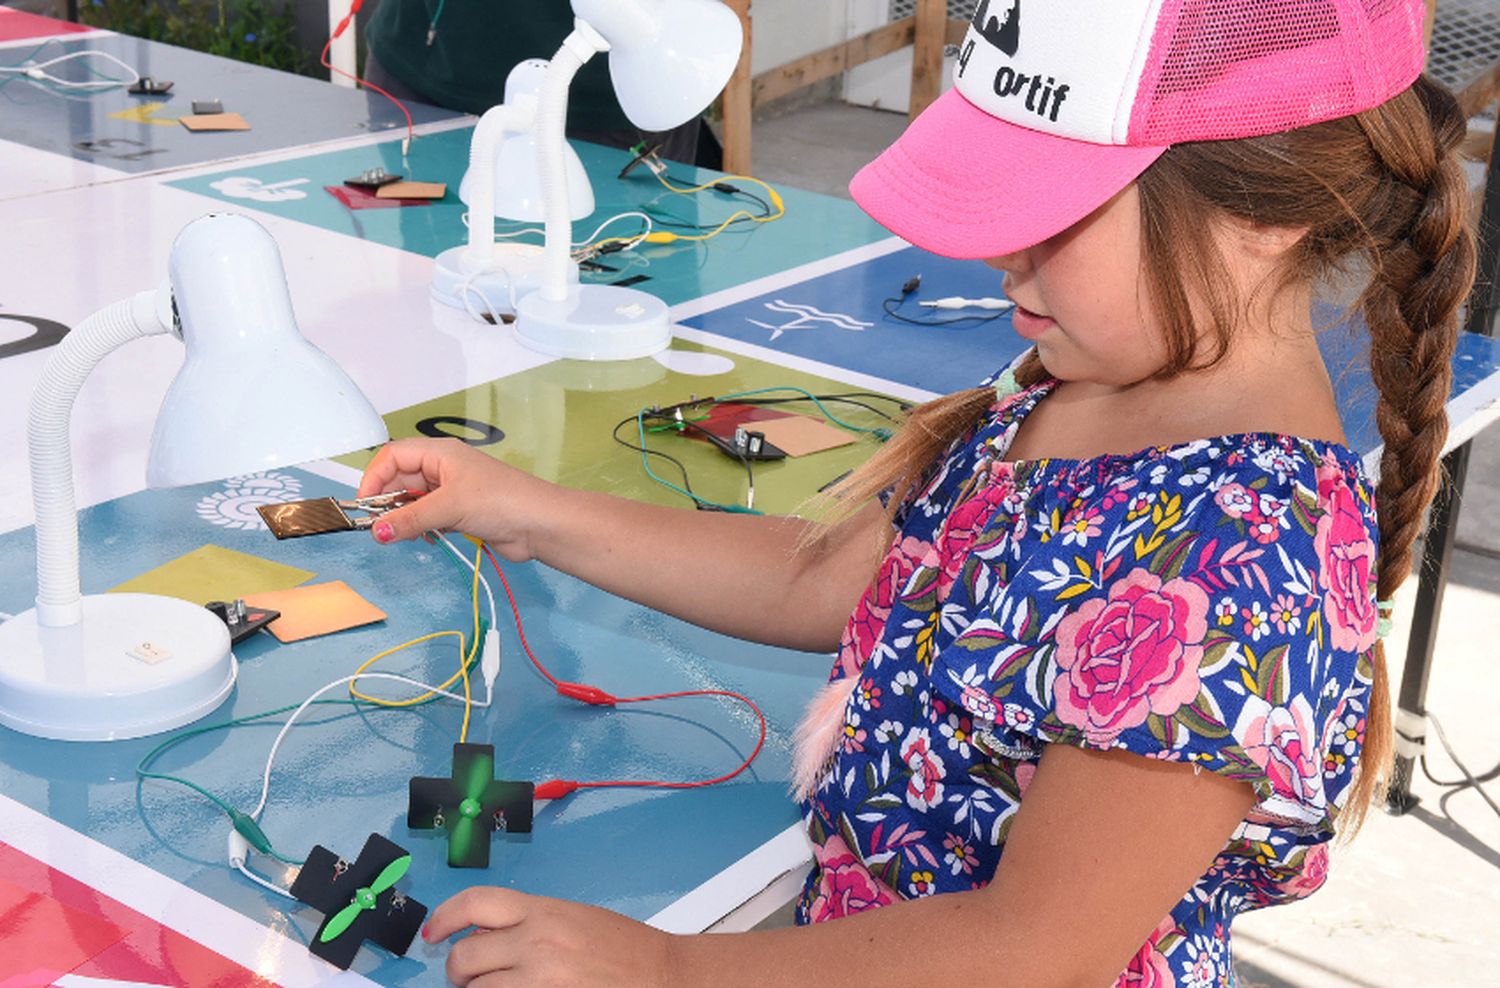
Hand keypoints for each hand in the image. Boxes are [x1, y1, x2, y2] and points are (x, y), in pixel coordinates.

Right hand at [356, 437, 551, 561]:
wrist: (539, 524)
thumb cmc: (503, 501)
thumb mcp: (449, 508)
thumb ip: (410, 520)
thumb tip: (377, 531)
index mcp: (439, 453)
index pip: (392, 456)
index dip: (374, 478)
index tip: (365, 505)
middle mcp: (443, 468)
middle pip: (399, 480)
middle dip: (388, 502)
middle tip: (382, 527)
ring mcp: (451, 490)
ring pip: (412, 501)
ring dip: (405, 518)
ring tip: (408, 533)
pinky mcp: (459, 512)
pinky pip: (427, 517)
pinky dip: (421, 528)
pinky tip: (428, 538)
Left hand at [424, 887, 673, 987]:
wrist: (660, 976)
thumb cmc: (622, 949)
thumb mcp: (570, 918)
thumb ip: (525, 923)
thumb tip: (481, 936)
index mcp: (543, 912)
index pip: (475, 904)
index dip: (444, 917)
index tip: (432, 932)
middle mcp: (536, 943)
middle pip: (464, 956)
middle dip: (457, 970)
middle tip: (465, 975)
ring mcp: (538, 981)